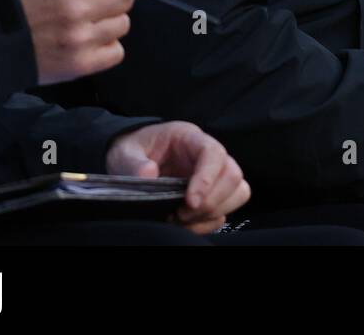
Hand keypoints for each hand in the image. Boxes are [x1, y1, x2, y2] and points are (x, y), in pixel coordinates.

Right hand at [12, 0, 147, 84]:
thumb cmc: (23, 0)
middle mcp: (79, 9)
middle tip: (98, 1)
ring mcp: (81, 39)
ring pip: (123, 25)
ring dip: (111, 22)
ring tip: (90, 23)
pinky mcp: (81, 64)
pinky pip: (116, 51)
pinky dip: (108, 46)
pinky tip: (91, 41)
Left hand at [105, 121, 250, 234]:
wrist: (131, 160)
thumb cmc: (132, 151)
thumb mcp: (125, 152)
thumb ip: (134, 162)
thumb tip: (148, 175)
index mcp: (190, 138)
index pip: (213, 153)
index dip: (208, 178)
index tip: (190, 201)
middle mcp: (208, 156)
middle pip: (233, 174)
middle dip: (212, 200)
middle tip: (182, 214)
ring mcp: (213, 176)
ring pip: (238, 192)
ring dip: (214, 211)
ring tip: (183, 218)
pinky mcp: (211, 195)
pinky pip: (225, 211)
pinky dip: (208, 222)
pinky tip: (186, 224)